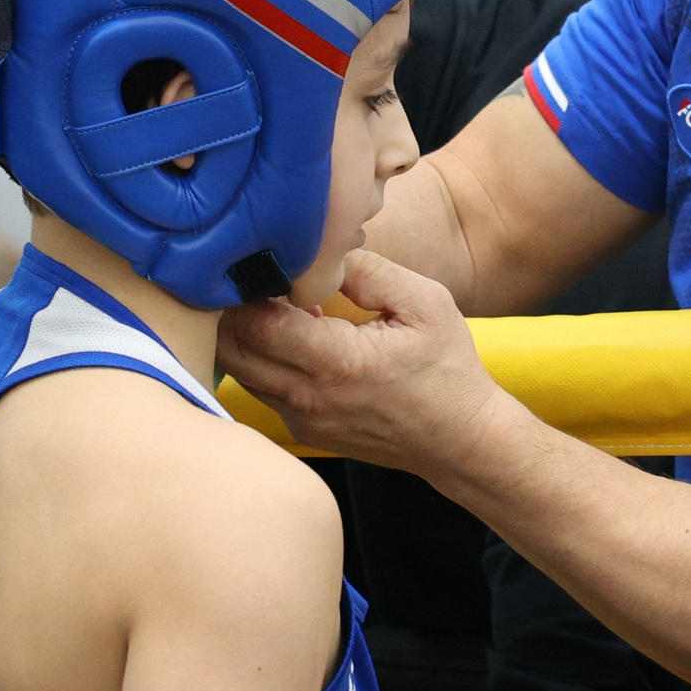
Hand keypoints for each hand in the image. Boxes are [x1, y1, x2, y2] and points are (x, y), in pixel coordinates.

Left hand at [218, 250, 516, 476]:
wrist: (459, 440)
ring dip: (244, 334)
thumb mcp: (425, 303)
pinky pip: (260, 389)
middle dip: (231, 310)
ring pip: (238, 372)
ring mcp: (302, 418)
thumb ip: (368, 271)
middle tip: (254, 280)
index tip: (265, 264)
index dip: (249, 289)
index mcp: (339, 362)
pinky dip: (261, 359)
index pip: (257, 323)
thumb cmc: (447, 369)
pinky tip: (292, 337)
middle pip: (231, 349)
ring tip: (275, 305)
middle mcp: (310, 397)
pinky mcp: (302, 429)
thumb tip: (319, 250)